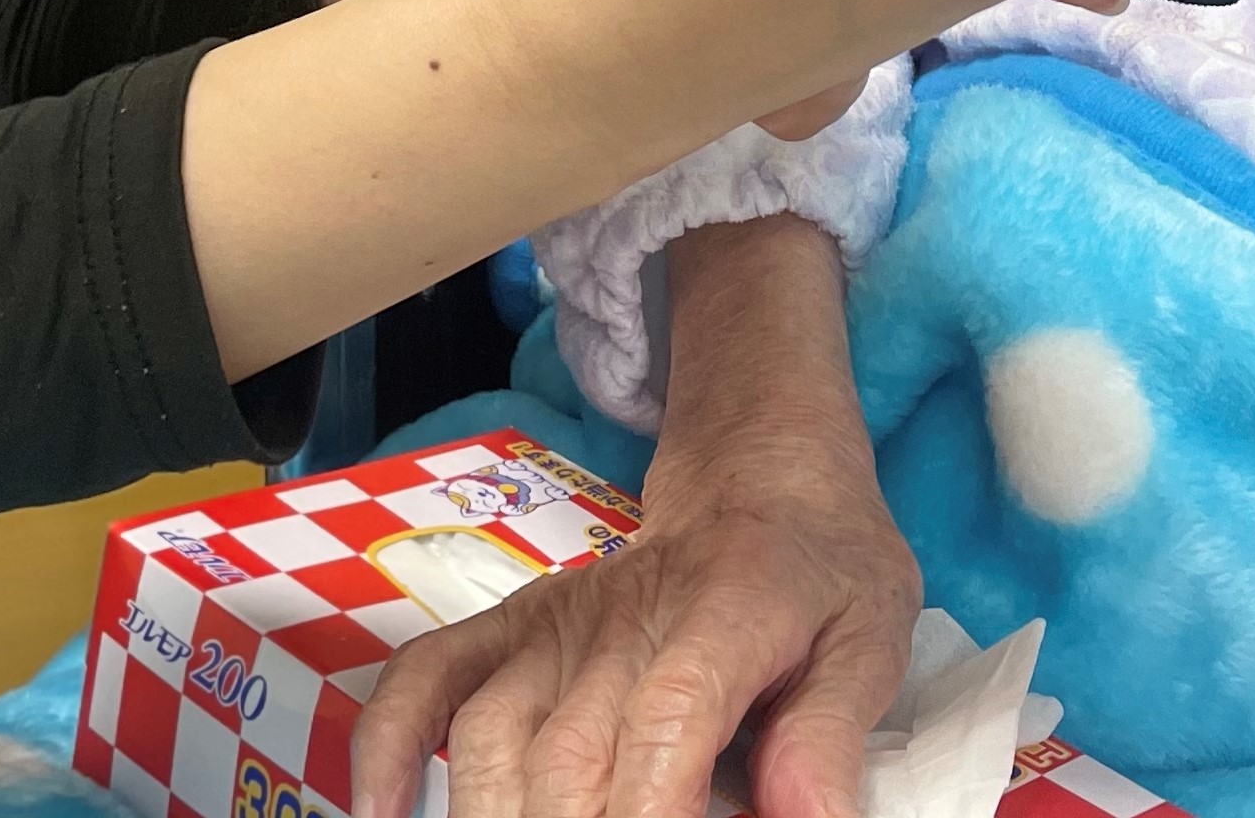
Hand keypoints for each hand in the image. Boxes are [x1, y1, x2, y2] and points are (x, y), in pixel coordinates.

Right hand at [352, 222, 911, 817]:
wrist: (761, 471)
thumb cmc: (822, 565)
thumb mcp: (869, 635)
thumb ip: (829, 735)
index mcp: (724, 614)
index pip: (664, 726)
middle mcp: (621, 618)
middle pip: (568, 763)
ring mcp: (554, 621)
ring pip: (492, 741)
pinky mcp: (513, 626)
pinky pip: (427, 678)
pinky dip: (389, 745)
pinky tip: (385, 813)